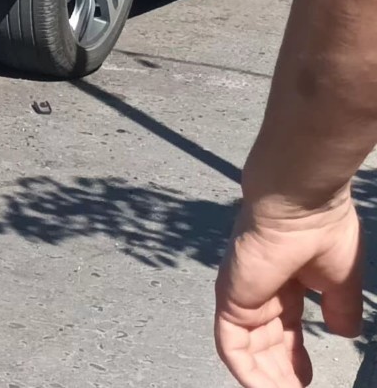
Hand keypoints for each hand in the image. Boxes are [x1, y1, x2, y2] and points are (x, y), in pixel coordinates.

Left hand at [215, 194, 364, 386]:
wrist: (301, 203)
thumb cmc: (322, 229)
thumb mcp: (339, 280)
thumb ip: (339, 308)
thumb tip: (342, 333)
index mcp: (284, 284)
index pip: (285, 330)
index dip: (295, 357)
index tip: (309, 379)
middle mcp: (258, 292)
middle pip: (266, 344)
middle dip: (281, 374)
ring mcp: (241, 296)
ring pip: (247, 351)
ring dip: (266, 380)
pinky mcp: (230, 300)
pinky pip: (231, 345)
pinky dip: (247, 372)